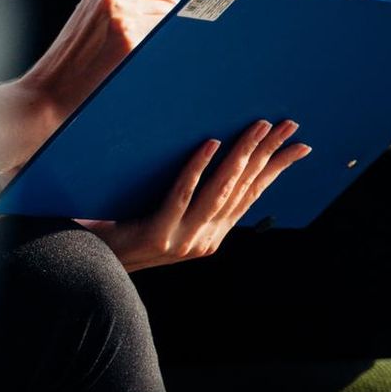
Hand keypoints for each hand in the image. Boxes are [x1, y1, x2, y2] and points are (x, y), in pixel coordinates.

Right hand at [21, 0, 196, 128]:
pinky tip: (161, 74)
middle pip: (178, 1)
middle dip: (187, 25)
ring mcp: (121, 17)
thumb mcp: (92, 25)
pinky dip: (173, 59)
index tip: (207, 8)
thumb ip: (127, 9)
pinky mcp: (127, 42)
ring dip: (180, 45)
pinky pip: (170, 45)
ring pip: (177, 25)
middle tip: (187, 47)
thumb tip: (179, 10)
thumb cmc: (71, 69)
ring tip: (164, 67)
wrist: (44, 98)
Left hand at [79, 120, 311, 270]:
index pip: (251, 195)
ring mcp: (183, 237)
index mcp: (211, 234)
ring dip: (241, 155)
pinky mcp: (159, 233)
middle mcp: (204, 238)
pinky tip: (210, 143)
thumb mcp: (164, 220)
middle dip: (268, 154)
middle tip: (288, 124)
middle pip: (242, 188)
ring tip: (258, 127)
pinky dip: (198, 167)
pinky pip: (182, 194)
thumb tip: (209, 159)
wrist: (91, 267)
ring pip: (220, 190)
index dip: (275, 169)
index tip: (299, 145)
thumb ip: (187, 201)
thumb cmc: (124, 235)